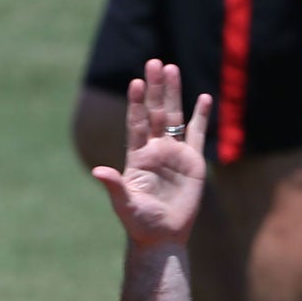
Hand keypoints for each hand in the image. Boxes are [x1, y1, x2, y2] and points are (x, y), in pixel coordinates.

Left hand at [90, 60, 211, 249]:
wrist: (163, 238)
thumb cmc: (140, 224)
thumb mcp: (125, 204)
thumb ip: (115, 186)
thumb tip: (98, 172)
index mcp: (138, 157)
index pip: (137, 124)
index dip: (136, 104)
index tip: (135, 83)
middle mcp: (155, 151)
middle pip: (156, 113)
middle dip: (155, 89)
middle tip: (155, 63)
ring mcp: (174, 155)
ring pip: (175, 118)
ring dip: (174, 94)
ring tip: (172, 68)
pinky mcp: (192, 163)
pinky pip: (197, 135)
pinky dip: (201, 117)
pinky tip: (203, 98)